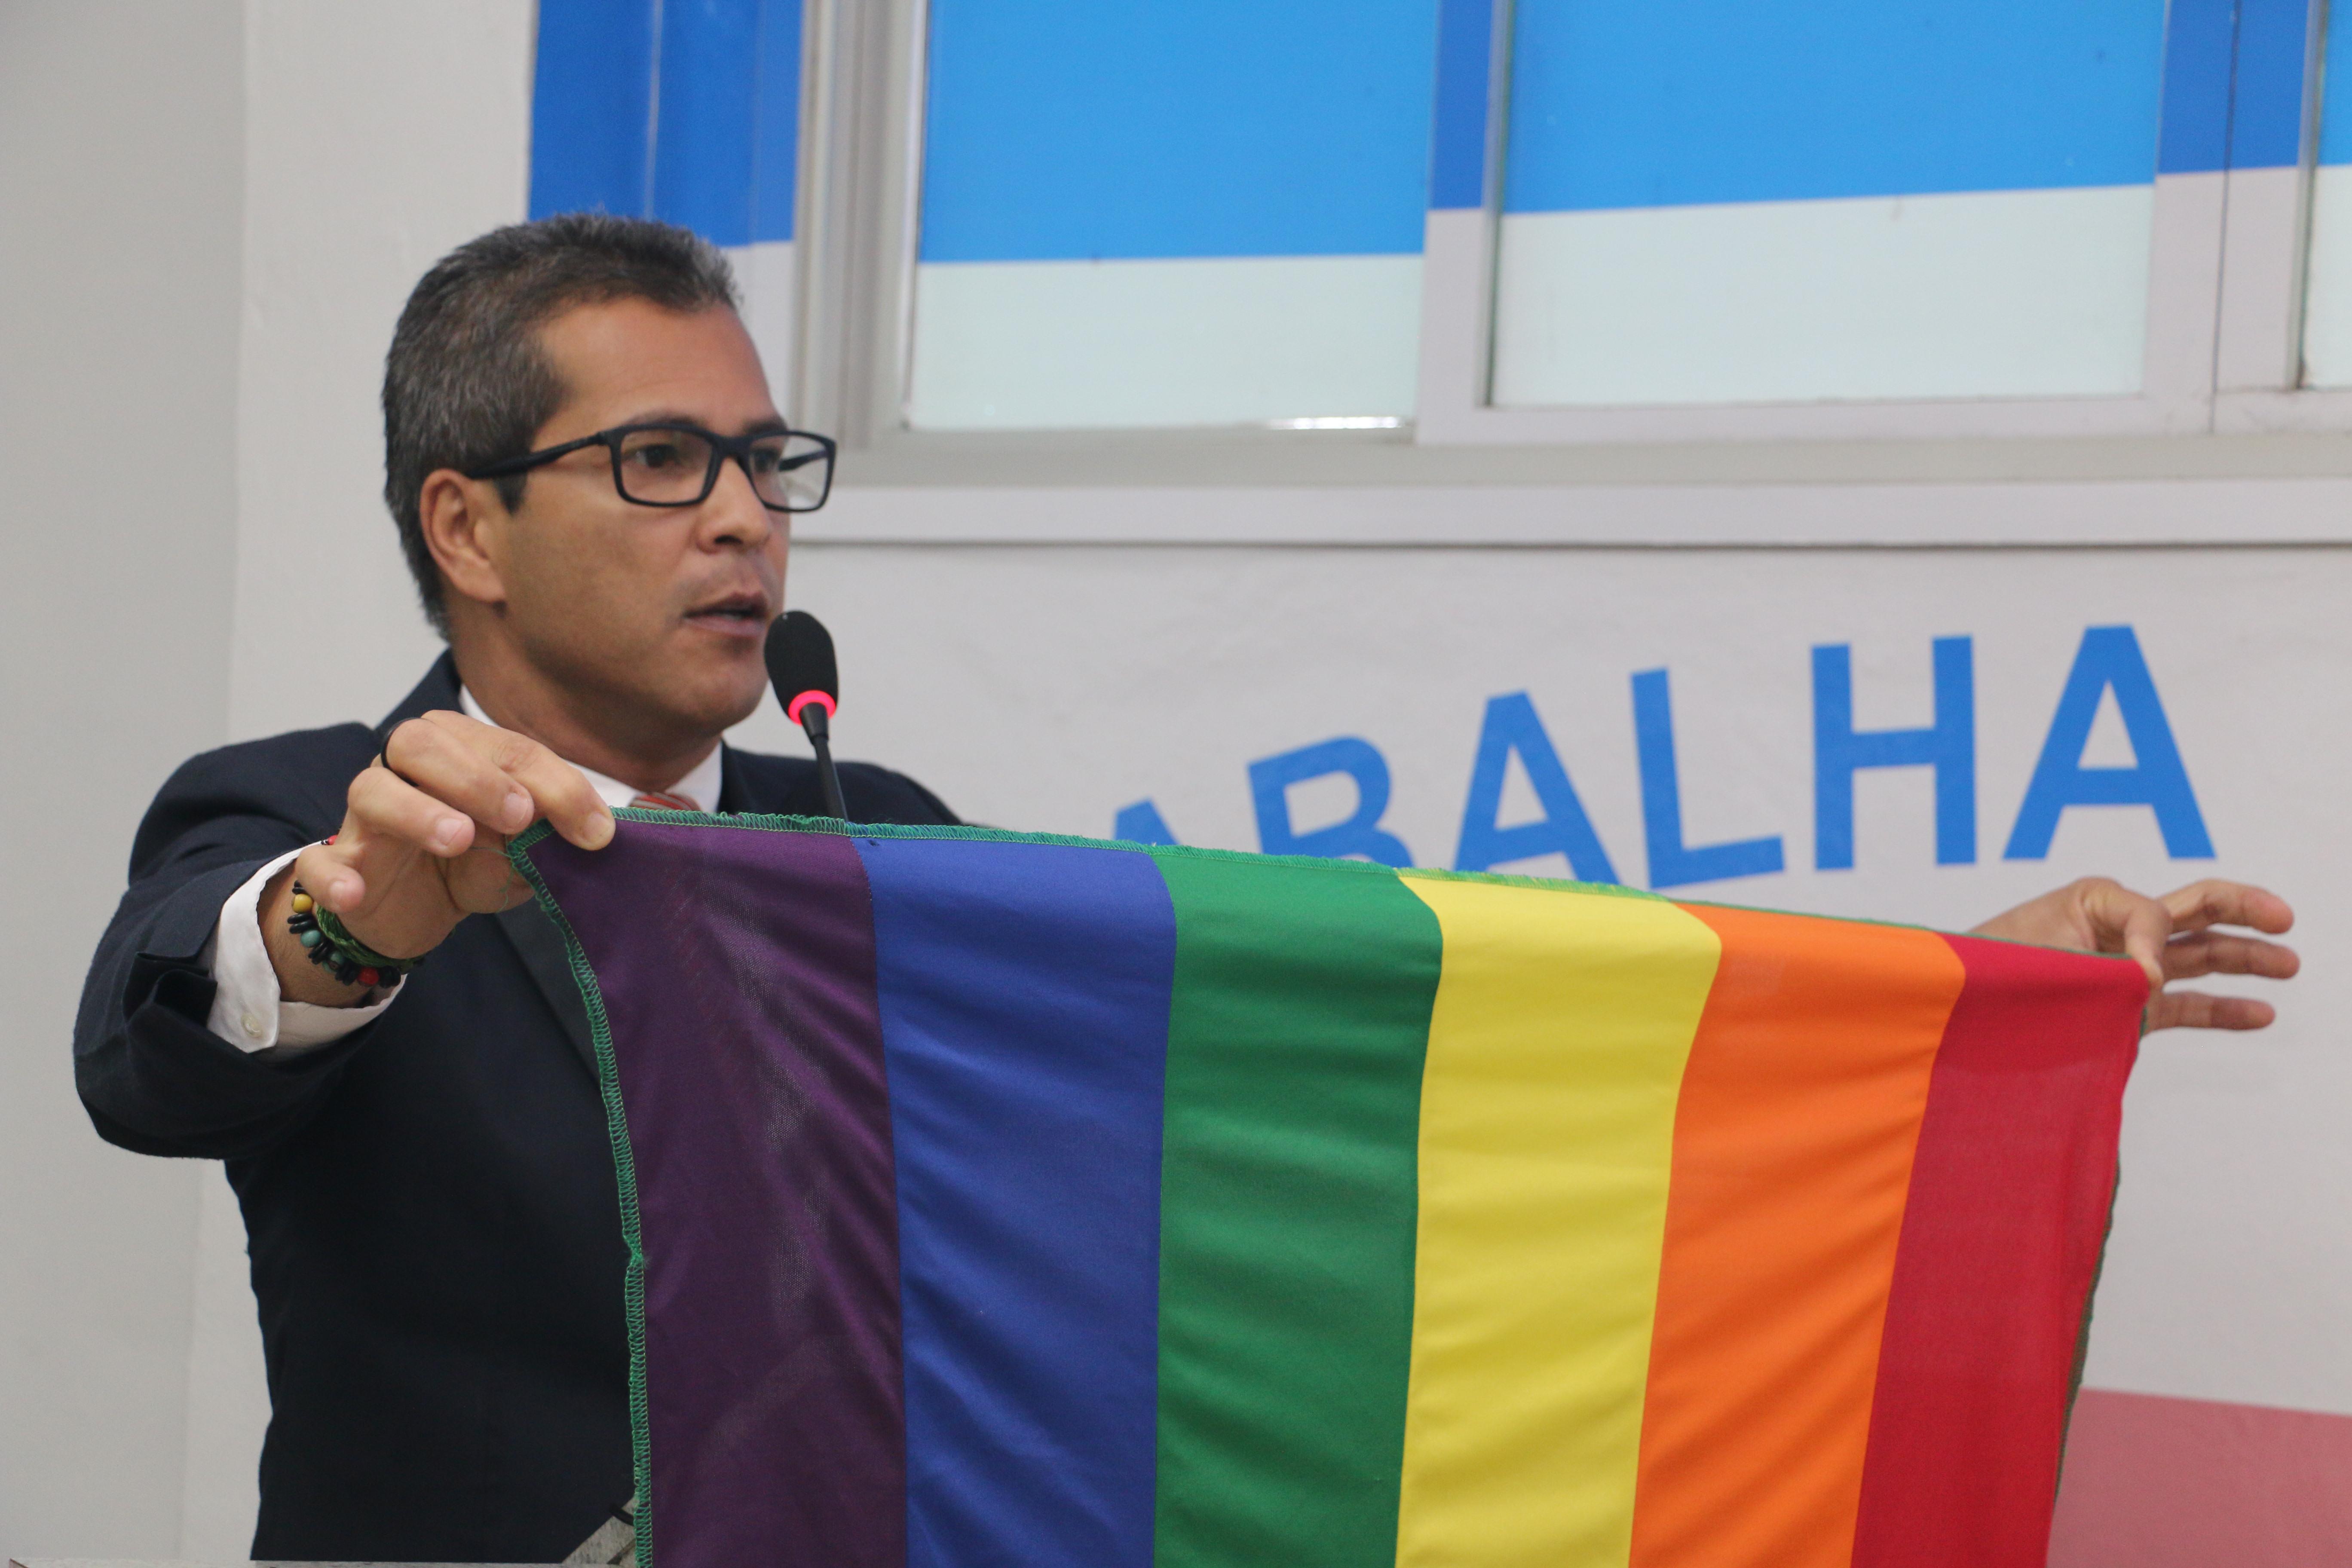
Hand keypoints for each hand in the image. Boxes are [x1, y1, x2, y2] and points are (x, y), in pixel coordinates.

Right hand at [264, 711, 614, 1005]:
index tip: (594, 830)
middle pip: (420, 743)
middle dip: (475, 775)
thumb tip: (605, 827)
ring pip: (371, 790)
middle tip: (518, 815)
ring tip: (458, 839)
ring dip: (416, 810)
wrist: (415, 911)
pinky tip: (358, 890)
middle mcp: (405, 772)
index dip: (555, 784)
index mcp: (457, 753)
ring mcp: (364, 819)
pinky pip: (319, 863)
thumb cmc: (474, 861)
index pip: (506, 748)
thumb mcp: (525, 845)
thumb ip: (556, 828)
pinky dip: (334, 875)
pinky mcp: (336, 866)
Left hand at [1969, 878, 2296, 1032]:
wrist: (1951, 1012)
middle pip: (2191, 910)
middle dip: (2240, 910)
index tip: (2142, 980)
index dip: (2154, 946)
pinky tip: (2260, 1012)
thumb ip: (2104, 969)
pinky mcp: (2124, 1007)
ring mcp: (2125, 969)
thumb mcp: (2044, 961)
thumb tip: (2152, 982)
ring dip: (2244, 959)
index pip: (2152, 913)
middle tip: (2283, 917)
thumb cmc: (1984, 975)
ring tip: (2290, 964)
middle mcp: (2114, 930)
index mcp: (2091, 903)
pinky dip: (2220, 1008)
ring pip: (2196, 956)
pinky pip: (2182, 1003)